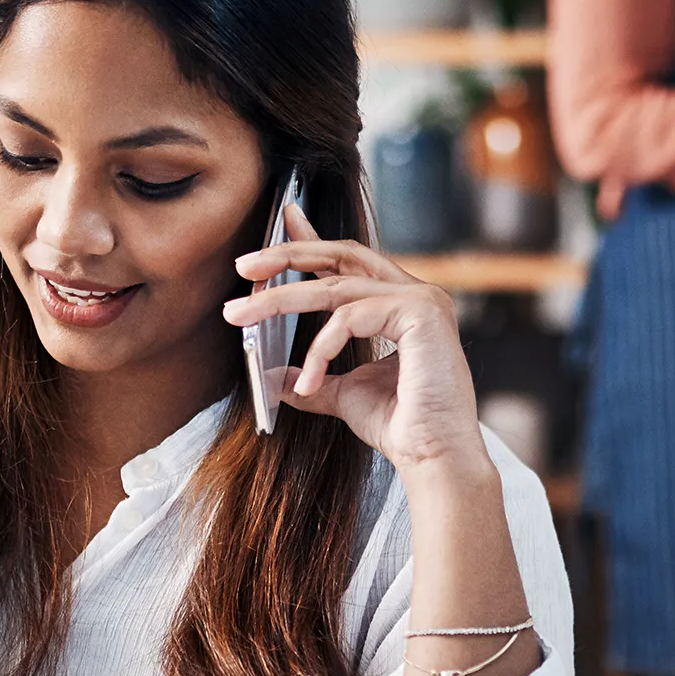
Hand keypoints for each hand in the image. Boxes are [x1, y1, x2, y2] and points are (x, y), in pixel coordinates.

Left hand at [222, 203, 485, 473]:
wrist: (433, 458)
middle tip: (244, 265)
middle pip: (342, 255)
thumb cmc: (402, 427)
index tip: (285, 218)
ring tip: (241, 317)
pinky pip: (349, 318)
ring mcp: (422, 299)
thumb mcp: (344, 395)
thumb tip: (275, 376)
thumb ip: (315, 377)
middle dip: (289, 255)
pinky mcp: (421, 312)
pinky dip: (320, 349)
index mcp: (400, 305)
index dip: (314, 239)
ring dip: (280, 300)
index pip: (351, 260)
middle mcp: (415, 294)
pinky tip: (308, 384)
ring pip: (335, 286)